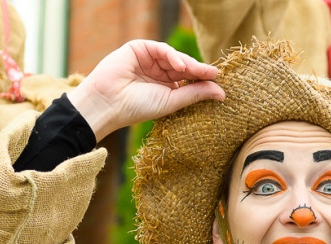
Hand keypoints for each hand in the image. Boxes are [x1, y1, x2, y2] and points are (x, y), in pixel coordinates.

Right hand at [68, 40, 223, 141]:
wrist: (108, 103)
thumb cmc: (137, 107)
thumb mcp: (171, 102)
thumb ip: (195, 95)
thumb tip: (222, 93)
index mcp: (165, 87)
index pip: (188, 80)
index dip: (203, 80)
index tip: (219, 82)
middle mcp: (158, 73)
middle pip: (184, 68)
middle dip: (199, 70)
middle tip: (214, 73)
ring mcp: (149, 60)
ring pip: (174, 57)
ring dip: (188, 63)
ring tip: (199, 71)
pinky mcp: (139, 48)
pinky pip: (161, 49)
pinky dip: (172, 55)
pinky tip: (180, 65)